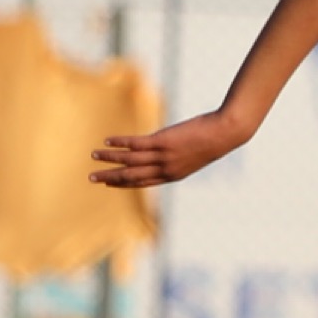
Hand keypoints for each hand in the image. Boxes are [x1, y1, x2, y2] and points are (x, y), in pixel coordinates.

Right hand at [91, 108, 252, 191]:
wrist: (225, 133)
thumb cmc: (212, 141)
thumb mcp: (193, 155)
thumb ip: (176, 157)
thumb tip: (164, 149)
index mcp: (172, 175)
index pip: (142, 183)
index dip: (123, 184)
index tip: (108, 184)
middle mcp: (165, 169)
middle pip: (131, 176)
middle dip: (110, 177)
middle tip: (91, 178)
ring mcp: (163, 156)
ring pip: (129, 160)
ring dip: (109, 158)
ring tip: (93, 155)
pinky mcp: (163, 141)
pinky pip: (135, 143)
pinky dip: (120, 142)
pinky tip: (107, 140)